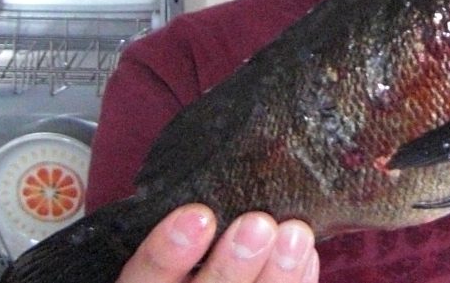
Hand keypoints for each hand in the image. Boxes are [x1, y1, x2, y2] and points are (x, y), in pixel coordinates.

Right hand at [116, 204, 318, 282]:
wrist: (213, 277)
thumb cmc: (186, 256)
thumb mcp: (169, 240)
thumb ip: (186, 223)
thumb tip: (220, 176)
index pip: (142, 278)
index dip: (165, 252)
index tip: (197, 216)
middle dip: (230, 266)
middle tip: (258, 225)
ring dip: (275, 277)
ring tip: (295, 235)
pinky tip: (307, 257)